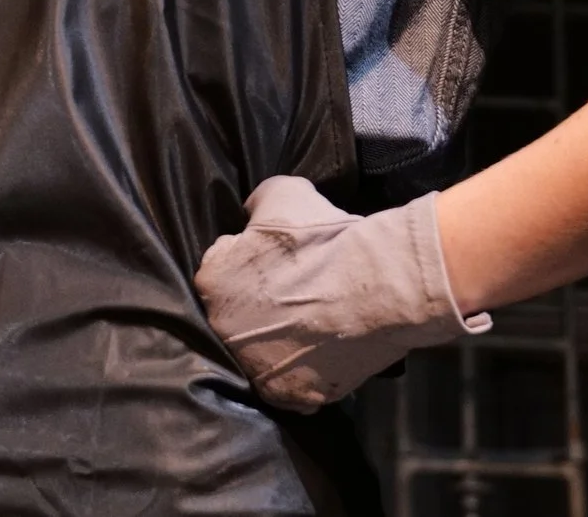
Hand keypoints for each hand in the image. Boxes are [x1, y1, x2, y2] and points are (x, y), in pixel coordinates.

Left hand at [193, 176, 487, 412]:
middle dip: (261, 309)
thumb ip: (255, 203)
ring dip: (280, 343)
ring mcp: (255, 366)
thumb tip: (251, 212)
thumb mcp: (282, 193)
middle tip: (296, 299)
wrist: (376, 285)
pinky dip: (305, 376)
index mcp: (212, 281)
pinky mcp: (289, 395)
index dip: (251, 266)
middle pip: (238, 317)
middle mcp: (223, 329)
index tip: (277, 267)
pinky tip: (324, 355)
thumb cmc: (325, 238)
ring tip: (313, 328)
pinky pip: (290, 388)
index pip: (222, 271)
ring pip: (262, 354)